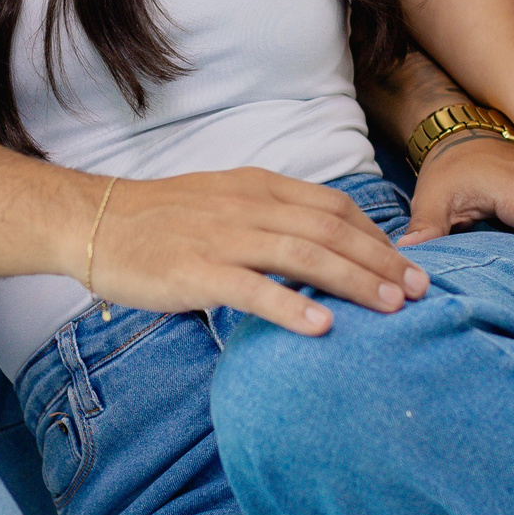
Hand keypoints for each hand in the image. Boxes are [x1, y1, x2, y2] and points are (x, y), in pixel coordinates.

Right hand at [89, 168, 430, 337]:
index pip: (334, 207)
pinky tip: (321, 326)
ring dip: (354, 282)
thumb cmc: (159, 220)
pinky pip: (252, 289)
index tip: (407, 262)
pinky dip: (290, 306)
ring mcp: (223, 238)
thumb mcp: (223, 202)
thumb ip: (269, 218)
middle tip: (419, 291)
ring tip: (390, 307)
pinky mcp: (196, 271)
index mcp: (258, 187)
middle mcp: (249, 207)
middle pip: (332, 231)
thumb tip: (317, 245)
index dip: (377, 235)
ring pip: (304, 256)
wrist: (93, 221)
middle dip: (382, 261)